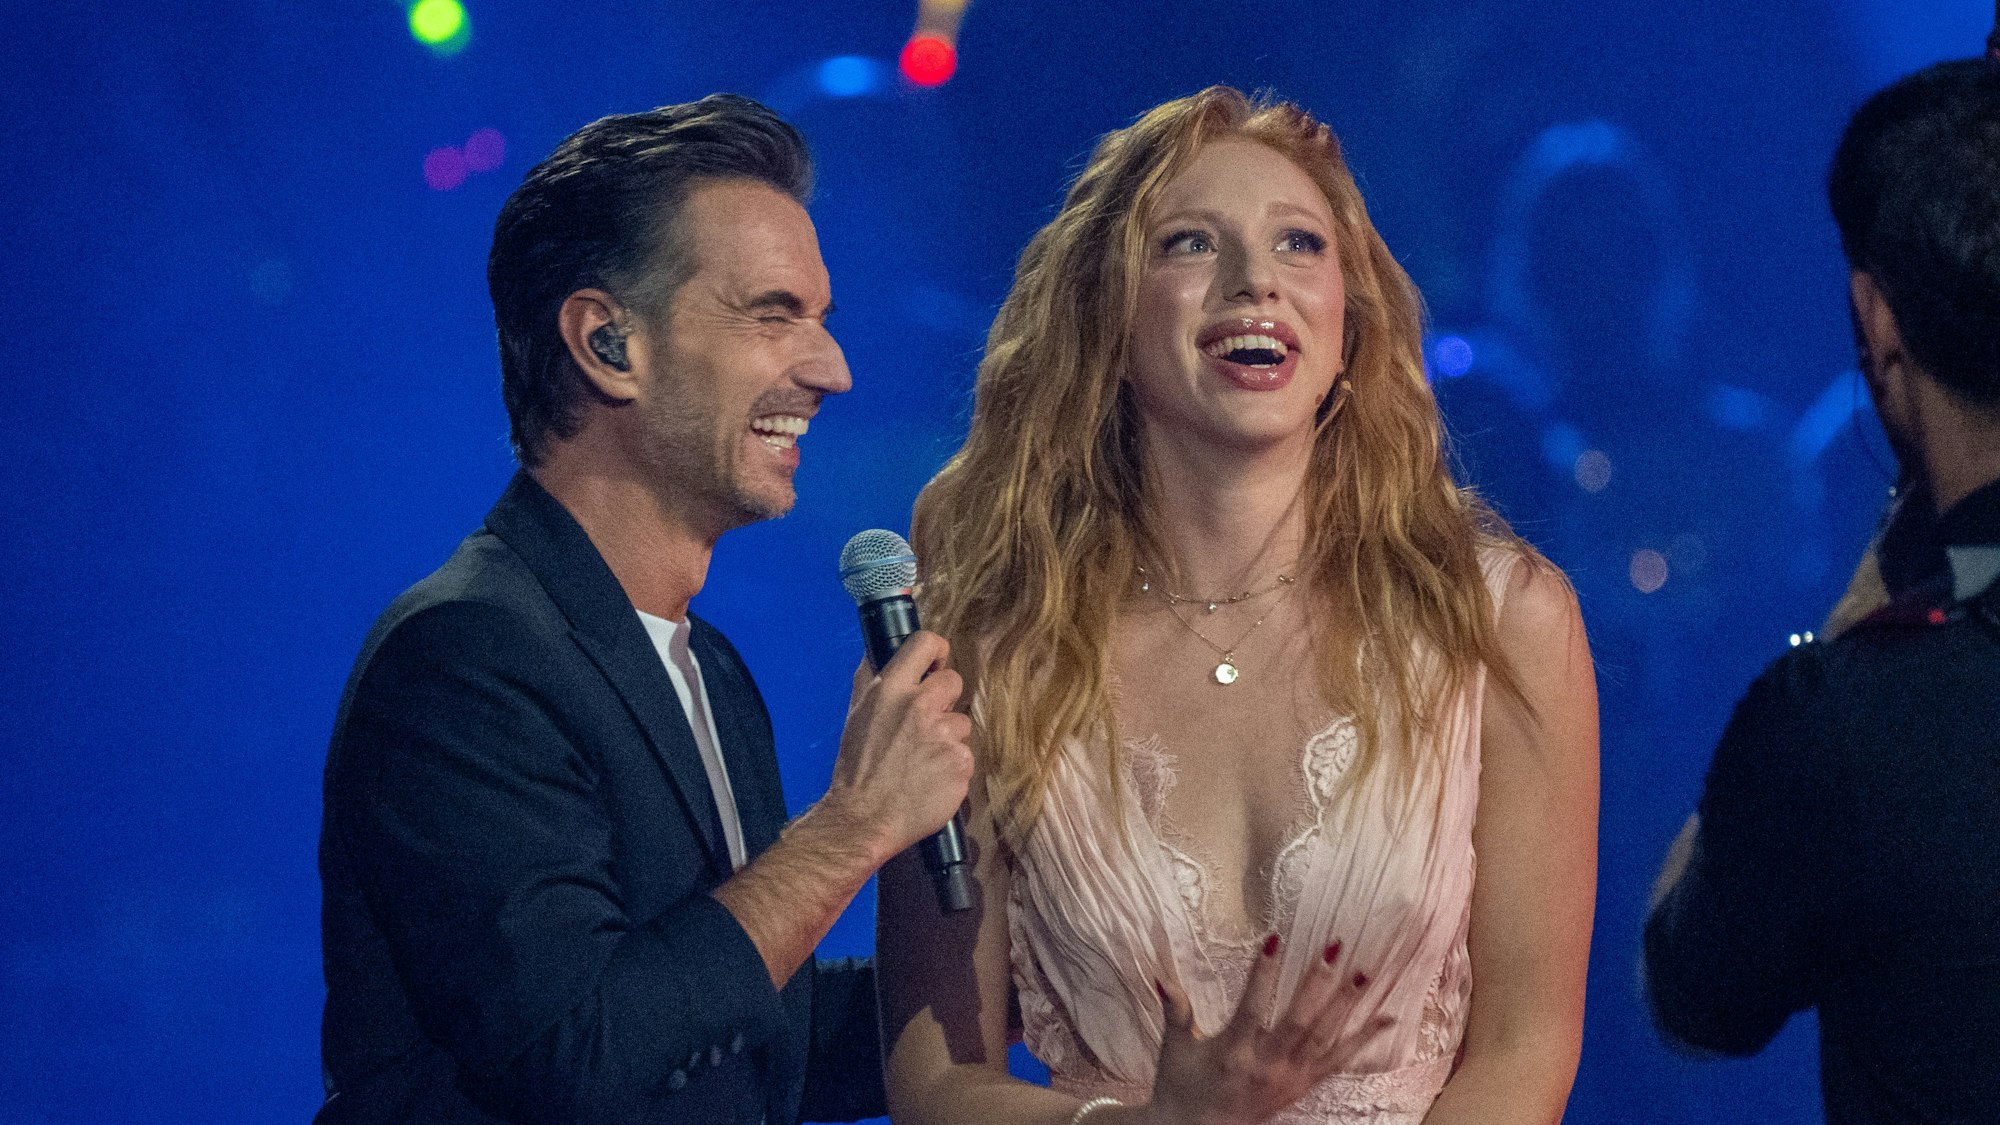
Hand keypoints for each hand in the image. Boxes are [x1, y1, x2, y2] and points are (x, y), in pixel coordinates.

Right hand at [822, 630, 973, 863]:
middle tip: (925, 724)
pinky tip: (931, 779)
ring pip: (961, 723)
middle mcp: (919, 706)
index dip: (936, 652)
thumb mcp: (856, 714)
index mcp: (890, 690)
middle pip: (954, 681)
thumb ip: (869, 679)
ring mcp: (944, 735)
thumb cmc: (856, 768)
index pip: (925, 643)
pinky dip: (952, 767)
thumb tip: (877, 649)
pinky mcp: (961, 762)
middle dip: (944, 700)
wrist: (864, 818)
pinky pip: (965, 755)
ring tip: (922, 761)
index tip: (936, 664)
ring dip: (948, 738)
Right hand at [1145, 936, 1360, 1124]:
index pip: (1253, 1006)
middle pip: (1300, 1020)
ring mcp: (1290, 1078)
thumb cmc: (1182, 1088)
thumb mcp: (1176, 1050)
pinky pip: (1338, 1061)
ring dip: (1345, 1005)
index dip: (1263, 972)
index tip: (1275, 937)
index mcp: (1234, 1053)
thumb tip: (1162, 977)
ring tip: (1363, 974)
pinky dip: (1363, 1039)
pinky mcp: (1303, 1086)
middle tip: (1335, 948)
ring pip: (1324, 1038)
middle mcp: (1267, 1066)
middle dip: (1318, 983)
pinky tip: (1385, 1018)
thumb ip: (1176, 1012)